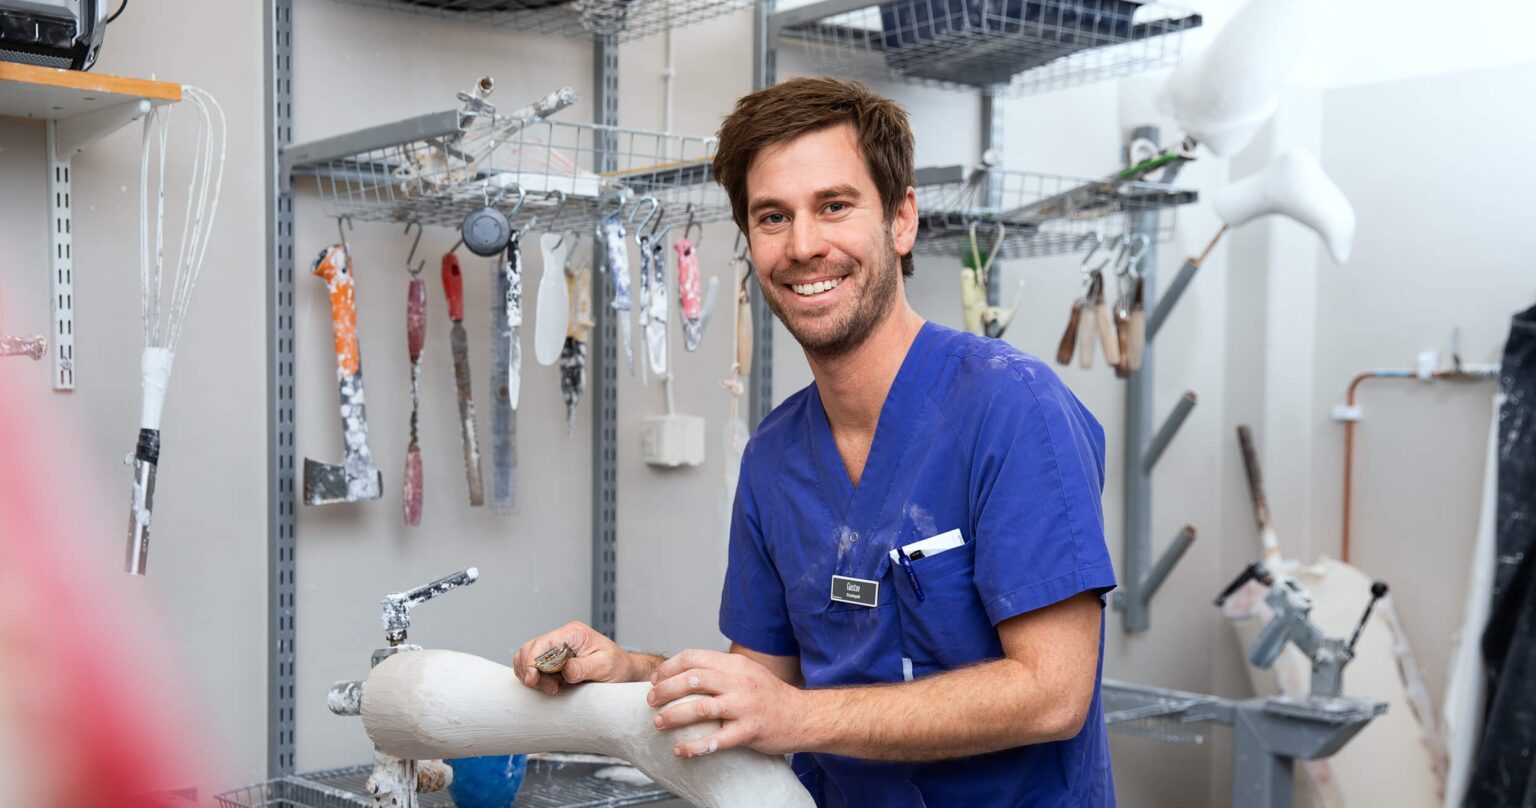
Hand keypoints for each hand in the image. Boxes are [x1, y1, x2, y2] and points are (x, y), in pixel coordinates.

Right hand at [512, 621, 638, 693]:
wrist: (623, 671)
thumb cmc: (617, 666)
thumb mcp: (605, 667)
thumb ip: (584, 668)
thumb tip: (565, 670)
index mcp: (573, 633)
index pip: (542, 642)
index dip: (532, 661)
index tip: (532, 679)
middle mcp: (562, 637)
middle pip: (530, 649)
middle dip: (531, 671)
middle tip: (550, 688)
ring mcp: (556, 648)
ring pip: (526, 658)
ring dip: (531, 675)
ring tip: (552, 688)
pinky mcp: (552, 660)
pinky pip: (532, 666)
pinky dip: (533, 678)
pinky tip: (548, 686)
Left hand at [647, 649, 808, 757]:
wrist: (803, 716)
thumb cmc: (770, 696)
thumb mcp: (747, 672)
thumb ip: (720, 670)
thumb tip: (685, 672)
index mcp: (735, 664)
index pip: (693, 657)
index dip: (669, 668)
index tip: (656, 680)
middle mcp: (739, 682)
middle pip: (691, 680)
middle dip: (664, 691)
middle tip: (651, 701)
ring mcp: (744, 707)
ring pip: (699, 709)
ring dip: (672, 716)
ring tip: (659, 723)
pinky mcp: (749, 731)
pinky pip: (715, 741)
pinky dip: (693, 746)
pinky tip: (680, 750)